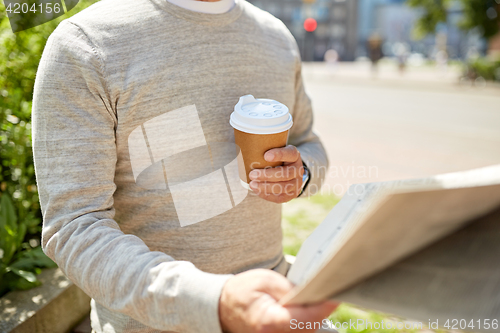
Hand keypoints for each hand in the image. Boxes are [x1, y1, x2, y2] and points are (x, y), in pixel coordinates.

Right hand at [219, 269, 337, 332]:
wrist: (221, 308)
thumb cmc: (242, 292)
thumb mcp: (266, 281)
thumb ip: (291, 289)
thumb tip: (314, 293)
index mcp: (270, 322)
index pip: (308, 318)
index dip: (325, 306)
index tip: (336, 294)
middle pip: (311, 327)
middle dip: (323, 309)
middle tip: (334, 289)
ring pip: (308, 331)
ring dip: (317, 316)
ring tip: (322, 296)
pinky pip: (300, 332)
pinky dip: (308, 322)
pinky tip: (310, 308)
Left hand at [249, 145, 303, 203]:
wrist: (289, 173)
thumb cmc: (276, 159)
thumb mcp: (275, 150)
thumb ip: (264, 148)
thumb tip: (241, 146)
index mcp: (294, 156)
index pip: (290, 153)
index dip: (279, 155)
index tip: (265, 155)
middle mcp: (298, 169)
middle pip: (285, 173)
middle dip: (267, 175)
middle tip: (252, 174)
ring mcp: (297, 183)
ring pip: (283, 187)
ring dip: (266, 186)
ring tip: (252, 184)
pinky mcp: (292, 194)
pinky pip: (280, 197)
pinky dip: (267, 194)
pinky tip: (256, 190)